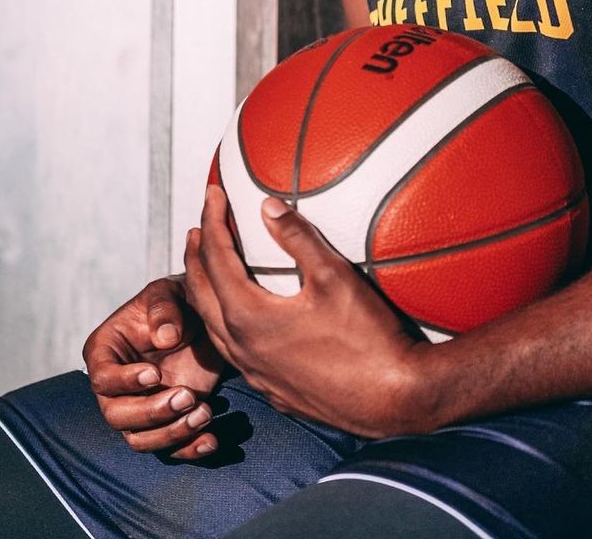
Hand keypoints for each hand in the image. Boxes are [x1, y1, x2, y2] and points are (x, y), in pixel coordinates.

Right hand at [82, 275, 225, 458]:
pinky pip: (169, 448)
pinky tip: (210, 441)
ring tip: (205, 412)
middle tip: (187, 396)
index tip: (155, 374)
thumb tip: (165, 339)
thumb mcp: (169, 292)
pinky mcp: (166, 421)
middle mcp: (116, 386)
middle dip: (151, 412)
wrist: (204, 319)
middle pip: (117, 415)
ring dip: (171, 433)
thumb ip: (163, 308)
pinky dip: (188, 449)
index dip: (124, 381)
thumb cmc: (177, 300)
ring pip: (140, 439)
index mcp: (106, 351)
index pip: (102, 378)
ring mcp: (140, 407)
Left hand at [184, 185, 431, 437]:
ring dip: (207, 292)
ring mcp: (256, 374)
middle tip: (199, 226)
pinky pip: (236, 353)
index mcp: (249, 317)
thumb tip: (267, 205)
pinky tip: (245, 320)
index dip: (212, 221)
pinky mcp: (274, 391)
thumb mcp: (333, 277)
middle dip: (197, 256)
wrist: (393, 399)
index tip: (213, 192)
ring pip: (214, 329)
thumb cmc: (367, 337)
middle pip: (202, 294)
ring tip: (210, 268)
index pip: (216, 258)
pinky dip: (227, 325)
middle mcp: (243, 349)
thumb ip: (297, 238)